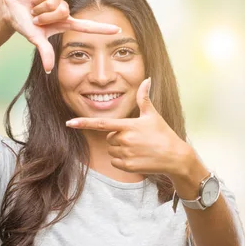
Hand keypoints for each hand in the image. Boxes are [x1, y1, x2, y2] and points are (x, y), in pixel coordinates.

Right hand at [0, 0, 120, 72]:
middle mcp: (65, 11)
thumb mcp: (35, 38)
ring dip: (41, 7)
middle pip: (63, 11)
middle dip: (45, 15)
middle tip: (36, 17)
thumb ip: (44, 52)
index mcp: (65, 23)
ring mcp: (59, 0)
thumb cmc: (24, 23)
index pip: (87, 26)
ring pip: (56, 3)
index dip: (103, 29)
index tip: (118, 31)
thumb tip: (49, 70)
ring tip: (34, 8)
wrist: (11, 7)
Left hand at [65, 78, 192, 177]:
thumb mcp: (153, 115)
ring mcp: (126, 154)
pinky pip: (115, 161)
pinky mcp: (127, 166)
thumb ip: (144, 98)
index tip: (69, 123)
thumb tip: (147, 79)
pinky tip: (137, 157)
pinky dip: (122, 160)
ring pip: (111, 150)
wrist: (175, 157)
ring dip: (120, 149)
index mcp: (128, 126)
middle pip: (109, 137)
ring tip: (138, 148)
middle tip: (136, 138)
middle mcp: (125, 140)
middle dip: (118, 137)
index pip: (101, 123)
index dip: (84, 122)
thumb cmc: (163, 134)